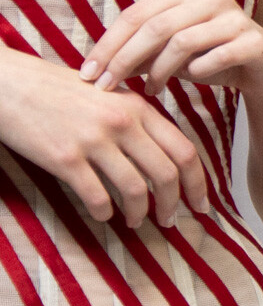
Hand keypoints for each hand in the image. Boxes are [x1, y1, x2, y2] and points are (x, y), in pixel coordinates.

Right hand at [0, 48, 213, 226]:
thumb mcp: (107, 94)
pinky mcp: (64, 158)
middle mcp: (122, 122)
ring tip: (136, 222)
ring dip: (140, 214)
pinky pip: (97, 197)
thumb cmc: (56, 90)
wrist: (8, 83)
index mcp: (138, 107)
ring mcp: (93, 141)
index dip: (199, 182)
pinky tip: (103, 215)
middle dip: (174, 204)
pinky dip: (104, 213)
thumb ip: (137, 119)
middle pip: (167, 174)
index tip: (201, 203)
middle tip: (171, 220)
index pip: (185, 150)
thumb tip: (164, 154)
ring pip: (136, 190)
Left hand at [81, 0, 262, 101]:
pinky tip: (191, 79)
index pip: (136, 14)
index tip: (89, 72)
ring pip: (182, 41)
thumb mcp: (168, 55)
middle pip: (155, 26)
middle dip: (125, 59)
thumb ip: (138, 54)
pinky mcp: (255, 40)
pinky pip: (217, 56)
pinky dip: (199, 70)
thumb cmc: (211, 58)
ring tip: (151, 90)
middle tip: (107, 86)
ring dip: (159, 70)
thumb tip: (97, 66)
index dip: (108, 44)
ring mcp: (235, 17)